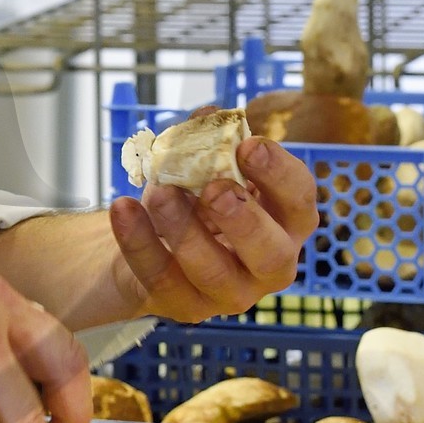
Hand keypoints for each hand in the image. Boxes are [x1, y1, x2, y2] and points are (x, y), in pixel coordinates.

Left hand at [107, 137, 317, 324]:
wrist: (154, 243)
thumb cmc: (198, 198)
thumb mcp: (206, 166)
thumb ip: (208, 140)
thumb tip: (206, 115)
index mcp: (286, 220)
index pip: (300, 198)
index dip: (278, 173)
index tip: (247, 145)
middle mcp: (271, 264)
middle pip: (271, 252)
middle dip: (243, 219)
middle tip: (214, 189)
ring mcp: (232, 293)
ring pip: (214, 272)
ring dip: (184, 229)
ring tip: (160, 192)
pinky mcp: (189, 307)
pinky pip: (163, 279)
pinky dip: (139, 242)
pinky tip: (123, 209)